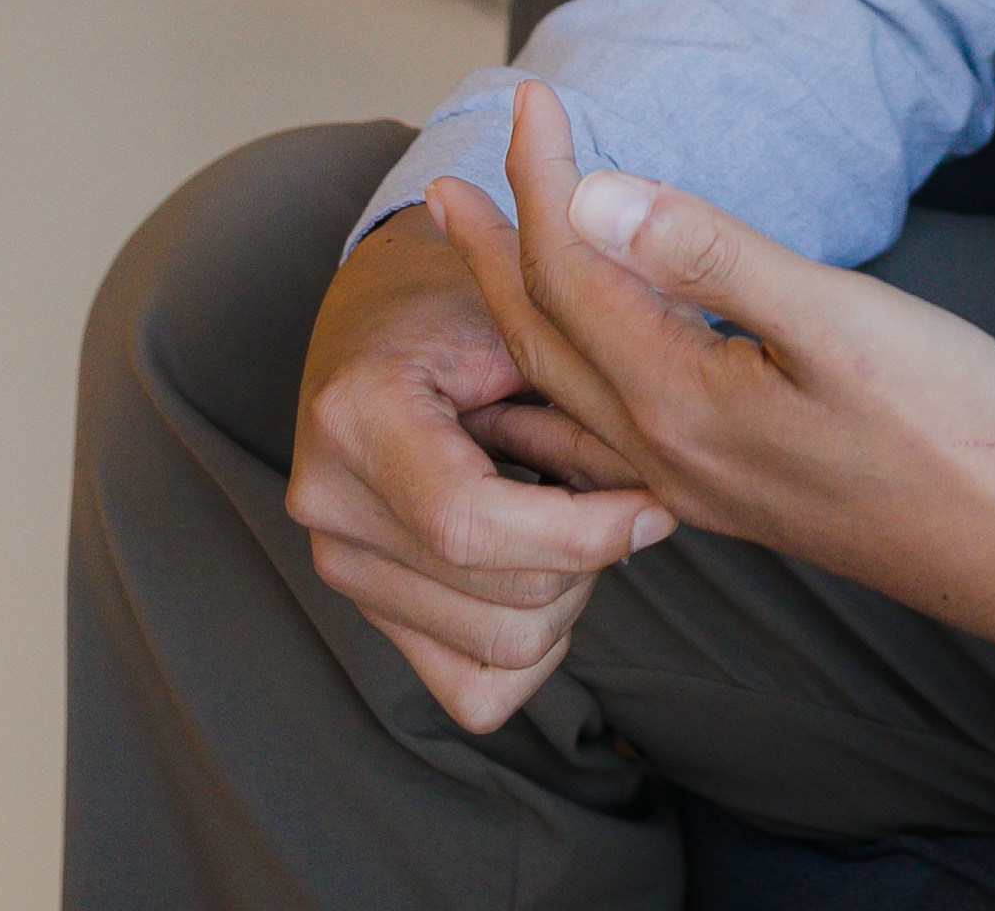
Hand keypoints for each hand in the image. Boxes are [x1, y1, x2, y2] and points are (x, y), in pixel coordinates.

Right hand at [286, 180, 675, 732]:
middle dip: (590, 558)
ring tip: (565, 513)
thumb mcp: (528, 317)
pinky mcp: (364, 608)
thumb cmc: (464, 308)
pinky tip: (539, 566)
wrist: (387, 317)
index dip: (580, 531)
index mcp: (357, 414)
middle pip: (501, 602)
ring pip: (501, 652)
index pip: (468, 522)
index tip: (653, 504)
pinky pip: (473, 687)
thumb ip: (588, 400)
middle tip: (611, 491)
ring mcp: (338, 563)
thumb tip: (665, 497)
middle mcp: (328, 501)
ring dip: (566, 593)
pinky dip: (530, 641)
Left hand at [430, 89, 994, 688]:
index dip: (542, 178)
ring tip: (486, 278)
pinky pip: (605, 445)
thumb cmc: (959, 428)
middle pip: (542, 343)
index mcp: (683, 402)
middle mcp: (668, 457)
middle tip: (446, 189)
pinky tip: (575, 394)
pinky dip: (564, 397)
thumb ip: (712, 256)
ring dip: (514, 328)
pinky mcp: (737, 500)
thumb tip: (592, 195)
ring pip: (566, 402)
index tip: (532, 97)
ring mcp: (699, 490)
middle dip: (492, 256)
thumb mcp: (842, 321)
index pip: (573, 272)